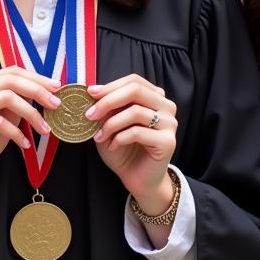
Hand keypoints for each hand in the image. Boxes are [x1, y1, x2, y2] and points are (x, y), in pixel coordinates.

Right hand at [0, 66, 60, 211]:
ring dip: (31, 114)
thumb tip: (44, 93)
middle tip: (56, 104)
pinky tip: (25, 144)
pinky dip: (16, 133)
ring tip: (44, 129)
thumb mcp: (5, 119)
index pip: (12, 71)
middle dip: (38, 90)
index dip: (36, 77)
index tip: (57, 88)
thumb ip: (18, 104)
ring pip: (7, 97)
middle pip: (11, 80)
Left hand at [87, 74, 177, 211]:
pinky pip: (138, 132)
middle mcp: (166, 106)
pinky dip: (119, 138)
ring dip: (111, 124)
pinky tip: (112, 146)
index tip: (90, 93)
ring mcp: (170, 123)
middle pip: (135, 91)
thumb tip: (93, 92)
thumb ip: (108, 107)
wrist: (138, 179)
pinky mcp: (168, 141)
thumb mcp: (111, 123)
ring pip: (135, 111)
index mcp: (155, 97)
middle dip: (108, 101)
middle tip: (90, 114)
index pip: (134, 81)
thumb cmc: (124, 149)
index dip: (111, 86)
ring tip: (99, 136)